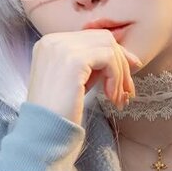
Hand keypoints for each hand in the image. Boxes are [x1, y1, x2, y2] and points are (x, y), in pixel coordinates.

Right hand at [27, 29, 142, 125]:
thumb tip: (125, 56)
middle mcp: (53, 41)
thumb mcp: (75, 80)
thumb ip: (92, 64)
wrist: (44, 133)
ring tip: (117, 97)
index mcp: (50, 44)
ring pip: (108, 47)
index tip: (127, 74)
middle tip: (127, 90)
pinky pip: (108, 59)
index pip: (91, 37)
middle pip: (102, 38)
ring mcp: (61, 48)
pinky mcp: (73, 60)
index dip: (114, 54)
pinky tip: (111, 97)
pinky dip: (116, 77)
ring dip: (120, 73)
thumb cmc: (60, 112)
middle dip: (121, 62)